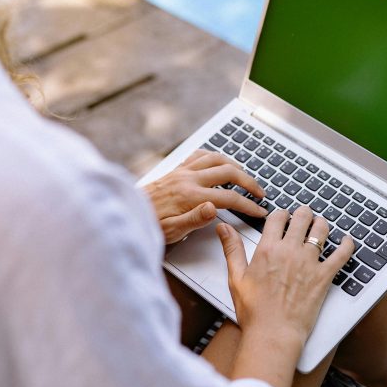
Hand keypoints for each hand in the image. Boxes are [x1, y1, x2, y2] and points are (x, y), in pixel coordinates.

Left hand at [144, 149, 266, 243]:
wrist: (126, 213)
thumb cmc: (148, 225)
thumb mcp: (171, 231)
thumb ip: (194, 219)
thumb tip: (214, 208)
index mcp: (190, 196)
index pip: (229, 197)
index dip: (248, 204)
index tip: (259, 210)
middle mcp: (188, 179)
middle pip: (228, 172)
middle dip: (249, 181)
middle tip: (259, 191)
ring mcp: (182, 171)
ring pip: (216, 158)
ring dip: (235, 165)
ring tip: (245, 176)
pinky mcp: (176, 169)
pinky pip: (199, 155)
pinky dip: (213, 156)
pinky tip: (218, 162)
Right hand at [217, 207, 354, 352]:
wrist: (273, 333)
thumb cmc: (254, 311)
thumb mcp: (236, 278)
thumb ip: (232, 249)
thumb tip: (223, 229)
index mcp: (268, 249)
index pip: (278, 217)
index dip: (281, 213)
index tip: (283, 216)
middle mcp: (290, 251)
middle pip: (302, 217)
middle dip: (303, 213)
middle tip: (304, 216)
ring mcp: (309, 262)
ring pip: (321, 229)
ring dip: (321, 224)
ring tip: (320, 225)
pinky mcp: (324, 276)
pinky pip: (341, 254)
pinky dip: (347, 245)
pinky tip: (347, 241)